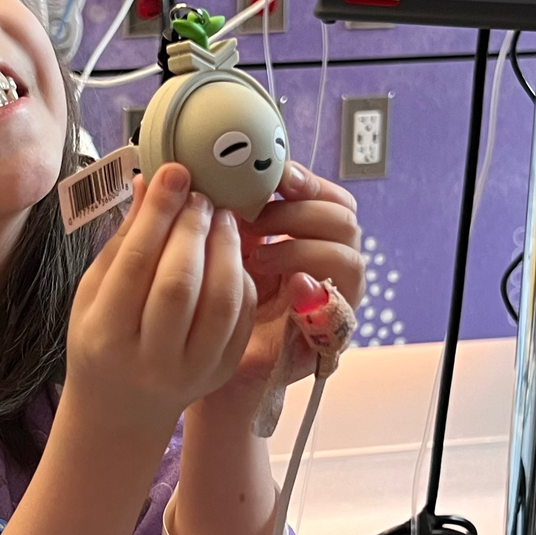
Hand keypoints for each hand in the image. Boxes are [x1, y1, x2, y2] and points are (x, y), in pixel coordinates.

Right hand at [65, 163, 256, 438]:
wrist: (122, 406)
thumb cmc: (100, 339)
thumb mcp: (94, 291)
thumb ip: (123, 242)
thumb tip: (149, 183)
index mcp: (107, 335)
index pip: (136, 264)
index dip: (158, 214)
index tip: (174, 173)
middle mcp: (151, 358)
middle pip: (180, 282)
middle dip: (193, 227)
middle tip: (199, 195)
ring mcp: (193, 369)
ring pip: (221, 299)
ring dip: (226, 246)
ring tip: (220, 217)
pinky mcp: (223, 369)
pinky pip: (241, 314)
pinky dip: (240, 274)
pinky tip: (229, 251)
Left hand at [191, 161, 363, 425]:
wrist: (200, 360)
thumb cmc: (205, 299)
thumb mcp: (211, 249)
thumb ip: (216, 215)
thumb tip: (187, 174)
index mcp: (302, 234)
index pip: (328, 196)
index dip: (307, 181)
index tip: (277, 175)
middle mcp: (325, 263)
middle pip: (344, 219)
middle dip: (299, 212)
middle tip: (256, 220)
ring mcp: (332, 299)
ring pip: (347, 258)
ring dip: (301, 248)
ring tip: (258, 257)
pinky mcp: (328, 336)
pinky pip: (340, 310)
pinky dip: (316, 293)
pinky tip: (291, 285)